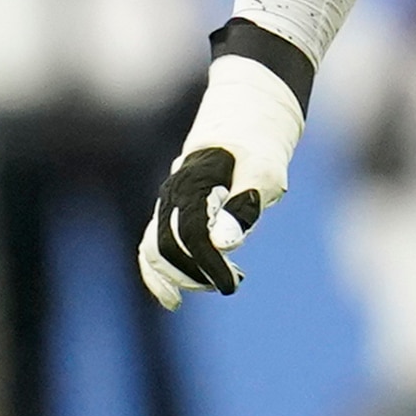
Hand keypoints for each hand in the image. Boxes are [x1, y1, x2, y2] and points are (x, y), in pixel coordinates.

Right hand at [139, 50, 304, 305]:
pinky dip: (157, 276)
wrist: (243, 118)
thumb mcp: (264, 172)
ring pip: (153, 251)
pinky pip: (151, 247)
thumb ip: (244, 207)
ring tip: (217, 282)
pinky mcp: (168, 211)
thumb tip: (224, 244)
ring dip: (181, 277)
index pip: (193, 236)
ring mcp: (166, 202)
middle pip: (167, 248)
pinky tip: (174, 298)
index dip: (210, 266)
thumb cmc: (259, 145)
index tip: (233, 285)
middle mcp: (172, 193)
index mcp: (194, 183)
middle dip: (196, 275)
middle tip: (230, 282)